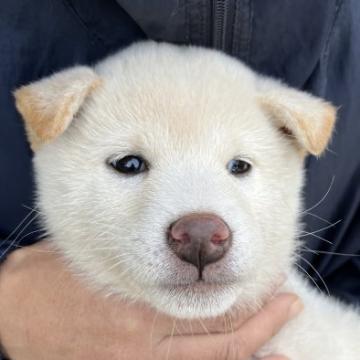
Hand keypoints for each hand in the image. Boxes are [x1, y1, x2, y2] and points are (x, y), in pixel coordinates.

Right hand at [0, 241, 301, 358]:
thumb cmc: (50, 277)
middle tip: (288, 307)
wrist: (11, 309)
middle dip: (259, 327)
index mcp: (136, 308)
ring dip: (247, 357)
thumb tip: (171, 258)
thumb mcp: (96, 262)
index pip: (206, 308)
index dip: (243, 298)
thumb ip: (136, 265)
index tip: (269, 282)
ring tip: (282, 352)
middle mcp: (142, 343)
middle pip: (216, 342)